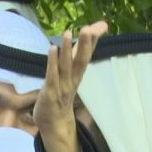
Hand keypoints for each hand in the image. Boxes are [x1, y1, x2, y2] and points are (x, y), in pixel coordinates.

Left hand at [33, 22, 107, 151]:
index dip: (92, 42)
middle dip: (85, 44)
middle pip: (80, 61)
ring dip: (67, 50)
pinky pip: (52, 76)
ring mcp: (62, 87)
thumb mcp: (70, 78)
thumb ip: (75, 62)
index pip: (86, 57)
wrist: (53, 124)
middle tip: (88, 28)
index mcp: (77, 76)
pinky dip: (52, 63)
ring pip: (66, 67)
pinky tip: (52, 49)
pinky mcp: (50, 92)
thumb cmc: (60, 97)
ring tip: (68, 33)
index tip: (100, 26)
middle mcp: (72, 80)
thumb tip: (81, 51)